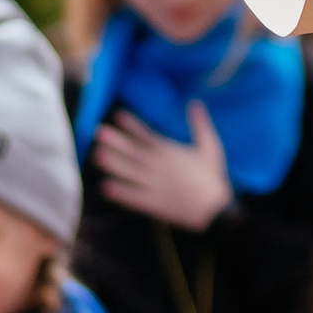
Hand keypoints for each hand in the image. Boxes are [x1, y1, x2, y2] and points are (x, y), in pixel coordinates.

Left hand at [93, 104, 232, 229]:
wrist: (216, 210)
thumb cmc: (212, 177)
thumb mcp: (210, 147)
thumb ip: (200, 124)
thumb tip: (195, 102)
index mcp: (171, 152)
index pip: (148, 135)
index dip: (132, 125)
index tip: (117, 115)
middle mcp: (160, 167)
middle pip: (134, 152)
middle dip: (116, 142)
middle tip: (98, 132)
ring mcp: (155, 186)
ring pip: (130, 173)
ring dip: (113, 164)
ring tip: (96, 156)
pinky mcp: (154, 203)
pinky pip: (134, 197)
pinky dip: (120, 193)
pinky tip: (106, 188)